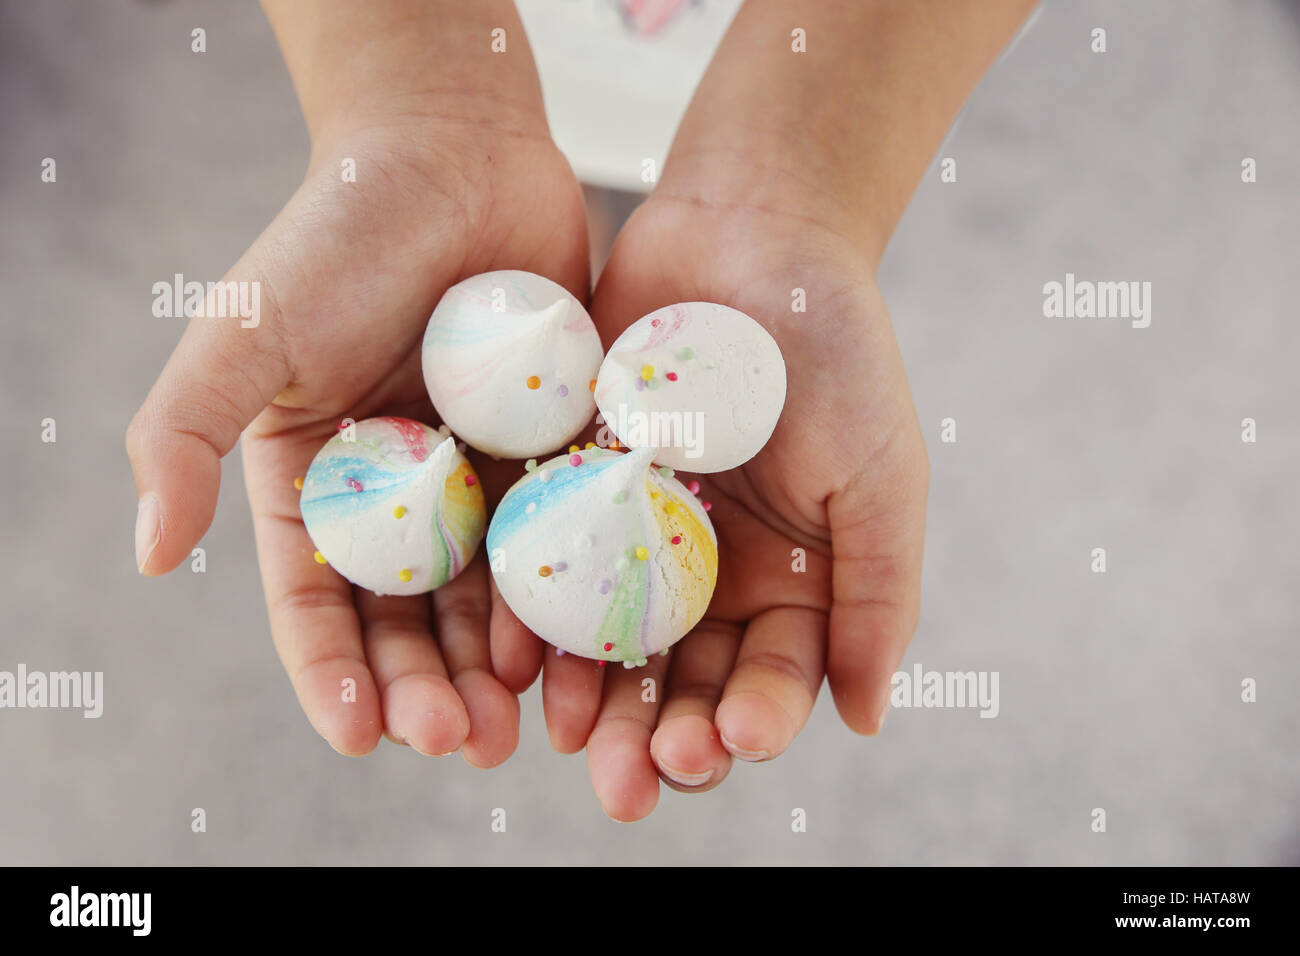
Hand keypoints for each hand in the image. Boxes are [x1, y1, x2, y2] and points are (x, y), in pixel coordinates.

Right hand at [127, 107, 588, 761]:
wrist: (454, 150)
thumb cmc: (337, 235)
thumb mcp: (243, 332)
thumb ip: (181, 436)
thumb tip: (147, 555)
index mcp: (319, 481)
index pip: (317, 600)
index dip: (331, 674)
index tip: (357, 738)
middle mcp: (400, 492)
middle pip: (411, 615)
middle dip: (427, 686)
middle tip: (461, 741)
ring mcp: (481, 474)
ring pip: (491, 593)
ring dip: (499, 662)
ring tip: (521, 719)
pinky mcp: (552, 446)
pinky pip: (563, 533)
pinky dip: (566, 589)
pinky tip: (581, 640)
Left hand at [531, 177, 929, 819]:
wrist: (753, 233)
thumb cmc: (840, 353)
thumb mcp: (882, 478)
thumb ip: (879, 599)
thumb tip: (866, 722)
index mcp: (792, 583)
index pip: (773, 679)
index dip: (754, 721)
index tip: (730, 744)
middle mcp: (710, 575)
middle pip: (682, 682)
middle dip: (659, 739)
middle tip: (630, 784)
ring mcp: (637, 536)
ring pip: (607, 642)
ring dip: (589, 699)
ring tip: (565, 742)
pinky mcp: (573, 490)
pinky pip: (549, 566)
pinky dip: (533, 615)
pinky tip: (513, 657)